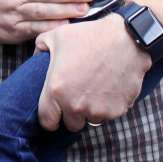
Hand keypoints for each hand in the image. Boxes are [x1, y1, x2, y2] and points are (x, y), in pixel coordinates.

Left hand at [35, 15, 151, 131]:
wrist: (126, 39)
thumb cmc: (89, 36)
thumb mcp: (56, 36)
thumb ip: (40, 48)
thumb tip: (36, 57)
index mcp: (56, 90)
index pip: (47, 121)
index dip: (49, 119)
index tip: (54, 114)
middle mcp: (76, 105)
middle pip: (71, 124)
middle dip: (72, 114)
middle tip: (77, 97)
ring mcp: (98, 110)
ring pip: (91, 120)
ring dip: (91, 110)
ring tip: (95, 89)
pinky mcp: (118, 110)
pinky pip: (110, 114)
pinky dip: (109, 105)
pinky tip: (110, 87)